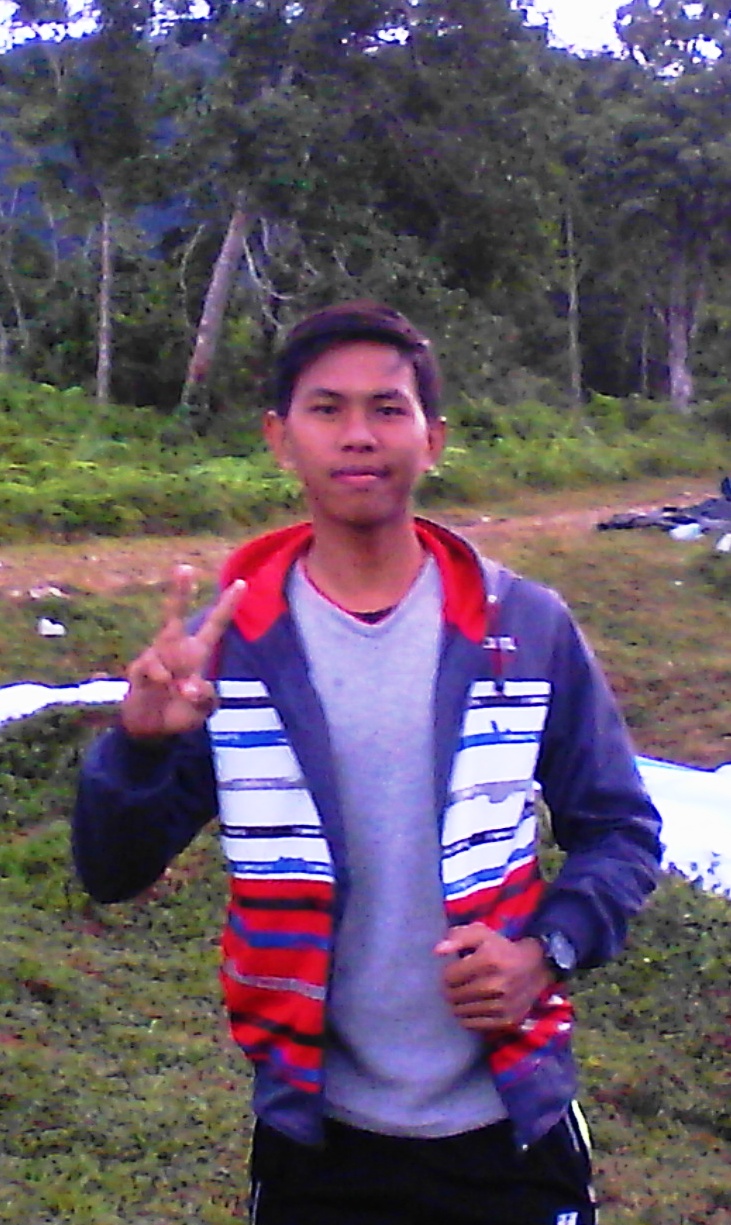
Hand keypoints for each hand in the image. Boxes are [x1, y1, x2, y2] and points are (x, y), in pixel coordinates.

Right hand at [121, 565, 244, 739]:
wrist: (151, 730)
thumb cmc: (180, 712)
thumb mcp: (203, 709)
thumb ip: (205, 698)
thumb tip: (191, 687)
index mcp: (197, 653)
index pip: (215, 625)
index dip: (227, 605)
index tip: (242, 582)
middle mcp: (175, 649)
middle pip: (176, 616)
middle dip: (179, 592)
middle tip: (184, 568)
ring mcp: (155, 657)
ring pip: (166, 647)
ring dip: (175, 673)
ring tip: (177, 691)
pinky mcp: (139, 669)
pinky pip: (154, 670)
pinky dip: (162, 682)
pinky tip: (162, 690)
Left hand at [435, 924, 552, 1032]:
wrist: (537, 969)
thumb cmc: (503, 949)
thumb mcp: (482, 934)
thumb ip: (458, 937)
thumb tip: (437, 950)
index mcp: (489, 960)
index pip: (449, 976)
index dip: (447, 973)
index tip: (454, 971)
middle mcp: (496, 985)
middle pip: (454, 995)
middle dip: (450, 989)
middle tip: (456, 985)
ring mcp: (502, 1006)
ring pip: (461, 1012)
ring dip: (457, 1004)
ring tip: (464, 995)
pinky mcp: (507, 1021)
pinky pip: (473, 1025)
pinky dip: (467, 1018)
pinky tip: (472, 1007)